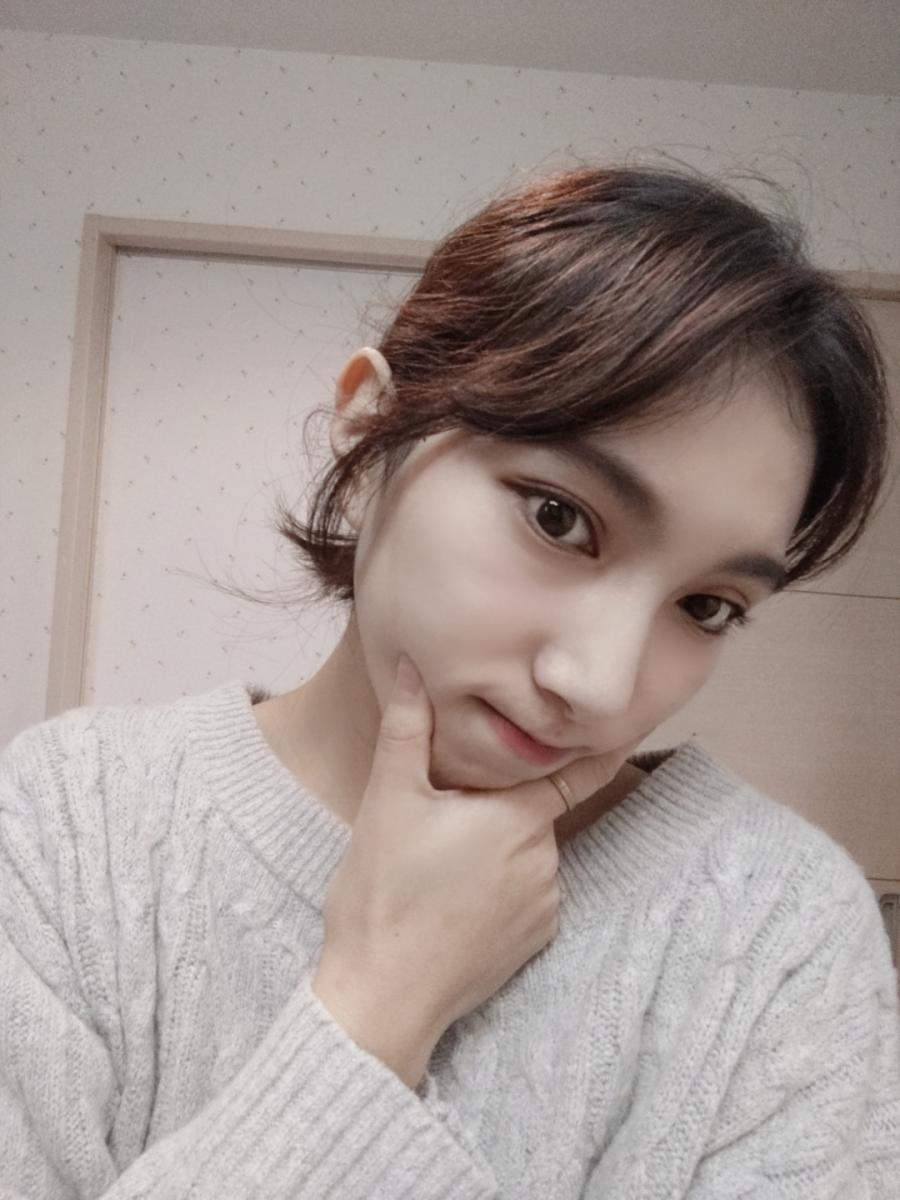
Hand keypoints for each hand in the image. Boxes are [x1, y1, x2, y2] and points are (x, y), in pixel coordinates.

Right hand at [312, 654, 640, 1084]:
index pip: (576, 772)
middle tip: (440, 826)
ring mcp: (546, 906)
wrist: (382, 995)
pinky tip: (456, 904)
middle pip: (531, 813)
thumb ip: (407, 727)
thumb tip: (410, 665)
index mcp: (517, 818)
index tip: (632, 726)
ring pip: (528, 856)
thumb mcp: (389, 800)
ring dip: (498, 852)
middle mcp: (545, 860)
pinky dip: (502, 892)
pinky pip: (529, 897)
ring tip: (438, 872)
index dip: (600, 749)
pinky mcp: (537, 943)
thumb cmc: (383, 892)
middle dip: (499, 809)